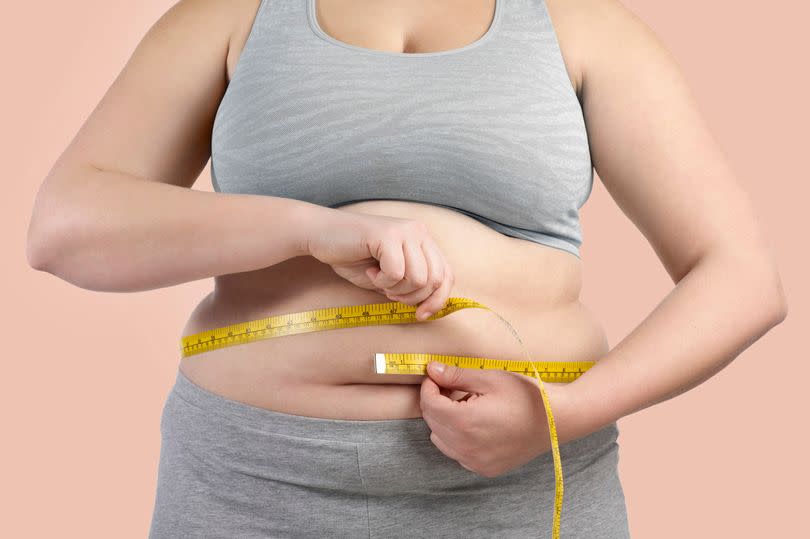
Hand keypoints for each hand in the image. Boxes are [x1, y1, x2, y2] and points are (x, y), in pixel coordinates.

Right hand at [305, 208, 454, 319]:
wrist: (321, 235)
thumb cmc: (353, 258)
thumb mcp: (389, 277)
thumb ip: (411, 286)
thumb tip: (430, 307)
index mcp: (423, 240)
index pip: (447, 274)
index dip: (439, 299)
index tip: (422, 315)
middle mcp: (419, 232)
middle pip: (435, 280)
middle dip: (412, 297)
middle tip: (388, 292)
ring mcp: (405, 231)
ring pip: (418, 279)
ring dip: (395, 289)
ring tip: (377, 278)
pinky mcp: (388, 234)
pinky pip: (397, 273)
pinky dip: (382, 281)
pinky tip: (370, 271)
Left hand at [419, 361, 579, 477]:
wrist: (557, 420)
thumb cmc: (526, 395)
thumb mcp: (490, 378)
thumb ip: (456, 375)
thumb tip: (431, 369)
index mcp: (465, 422)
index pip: (428, 404)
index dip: (429, 386)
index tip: (436, 376)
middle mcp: (466, 447)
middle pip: (432, 421)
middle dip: (436, 402)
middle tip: (452, 387)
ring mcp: (475, 462)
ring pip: (441, 440)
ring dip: (444, 421)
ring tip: (467, 406)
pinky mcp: (484, 469)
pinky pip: (457, 453)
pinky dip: (457, 438)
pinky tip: (476, 424)